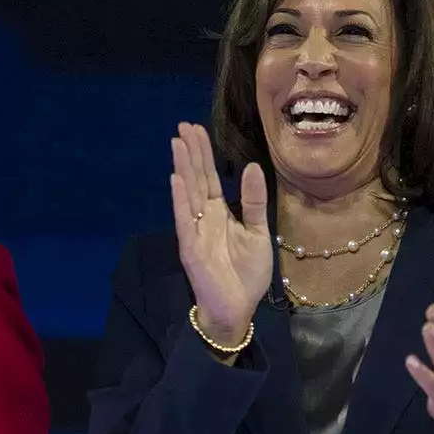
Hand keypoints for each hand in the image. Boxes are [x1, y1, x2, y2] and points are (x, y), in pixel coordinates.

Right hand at [170, 122, 271, 347]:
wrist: (239, 308)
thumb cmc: (247, 274)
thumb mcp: (258, 232)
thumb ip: (254, 201)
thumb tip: (251, 166)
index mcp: (219, 213)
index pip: (208, 177)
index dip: (203, 153)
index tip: (196, 129)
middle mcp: (203, 218)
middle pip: (195, 179)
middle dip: (190, 152)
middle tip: (182, 125)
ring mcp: (194, 231)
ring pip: (187, 193)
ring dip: (182, 168)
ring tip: (177, 143)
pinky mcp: (190, 248)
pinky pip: (184, 220)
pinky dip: (179, 200)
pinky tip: (176, 179)